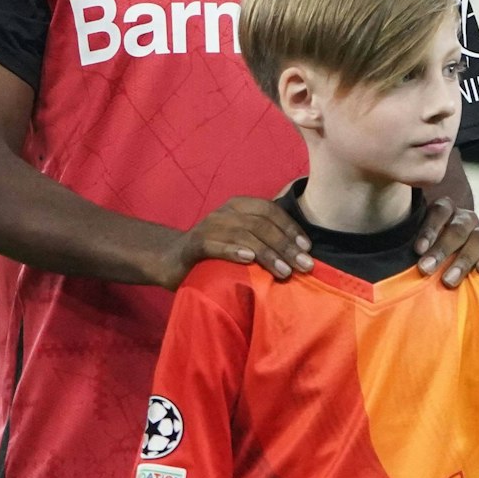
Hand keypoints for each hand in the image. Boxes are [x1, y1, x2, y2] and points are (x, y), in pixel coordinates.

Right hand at [156, 197, 312, 288]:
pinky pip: (215, 245)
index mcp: (239, 206)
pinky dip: (233, 251)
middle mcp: (225, 212)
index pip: (270, 210)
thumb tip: (300, 254)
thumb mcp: (241, 241)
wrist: (171, 261)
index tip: (307, 248)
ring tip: (284, 271)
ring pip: (243, 235)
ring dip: (267, 253)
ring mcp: (208, 227)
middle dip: (285, 245)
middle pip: (260, 224)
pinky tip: (248, 260)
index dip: (290, 227)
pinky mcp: (194, 245)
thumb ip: (263, 240)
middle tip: (304, 265)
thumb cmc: (215, 253)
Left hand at [415, 197, 478, 286]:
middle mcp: (465, 218)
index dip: (429, 229)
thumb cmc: (428, 252)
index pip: (440, 211)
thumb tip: (388, 261)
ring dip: (464, 259)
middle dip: (442, 250)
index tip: (418, 250)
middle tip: (426, 269)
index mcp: (445, 210)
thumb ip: (413, 247)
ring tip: (449, 280)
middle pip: (458, 228)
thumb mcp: (419, 245)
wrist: (451, 259)